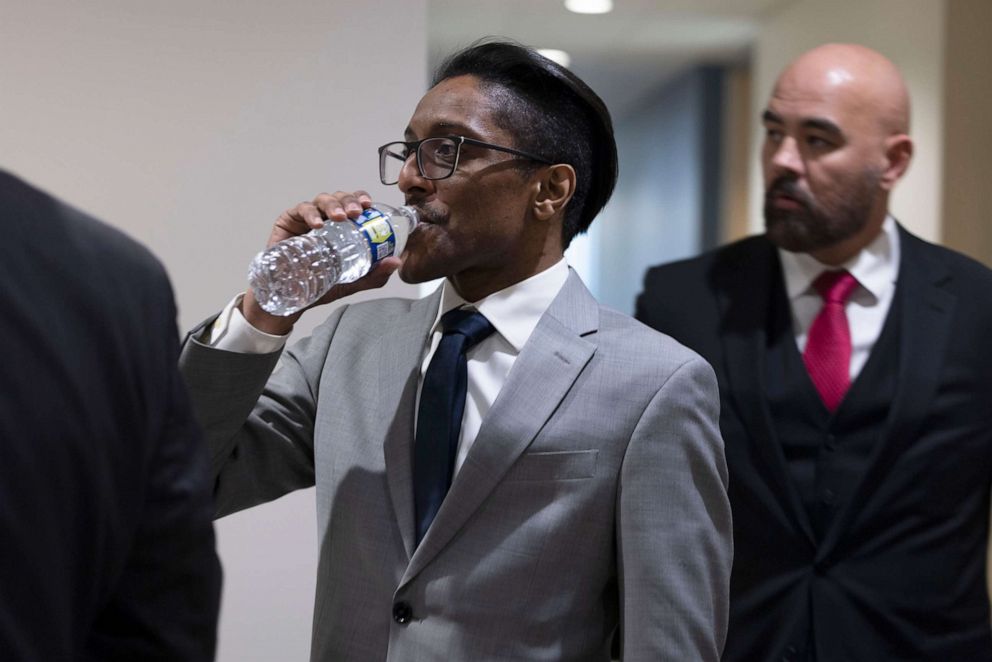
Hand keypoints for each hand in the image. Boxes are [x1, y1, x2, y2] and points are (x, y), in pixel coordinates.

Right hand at [243, 190, 401, 334]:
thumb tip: (395, 262)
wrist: (291, 298)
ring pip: (322, 199)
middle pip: (340, 198)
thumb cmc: (319, 285)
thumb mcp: (352, 282)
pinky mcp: (288, 221)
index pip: (355, 205)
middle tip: (356, 212)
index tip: (369, 206)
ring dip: (333, 204)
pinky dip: (309, 213)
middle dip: (350, 200)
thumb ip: (374, 274)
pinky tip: (317, 225)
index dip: (362, 199)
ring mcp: (307, 218)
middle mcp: (326, 219)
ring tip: (340, 217)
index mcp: (343, 227)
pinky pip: (300, 209)